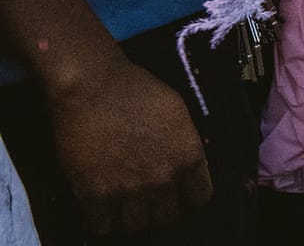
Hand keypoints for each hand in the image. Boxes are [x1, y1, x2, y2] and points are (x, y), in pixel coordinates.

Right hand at [49, 56, 211, 235]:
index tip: (177, 193)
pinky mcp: (95, 195)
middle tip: (146, 196)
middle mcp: (164, 179)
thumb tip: (190, 167)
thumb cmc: (138, 91)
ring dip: (130, 215)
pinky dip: (100, 219)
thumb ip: (186, 146)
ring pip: (135, 225)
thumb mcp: (179, 114)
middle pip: (167, 217)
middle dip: (158, 207)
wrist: (94, 86)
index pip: (200, 198)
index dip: (187, 196)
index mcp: (190, 158)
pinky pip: (101, 226)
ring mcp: (129, 190)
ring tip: (122, 200)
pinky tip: (100, 205)